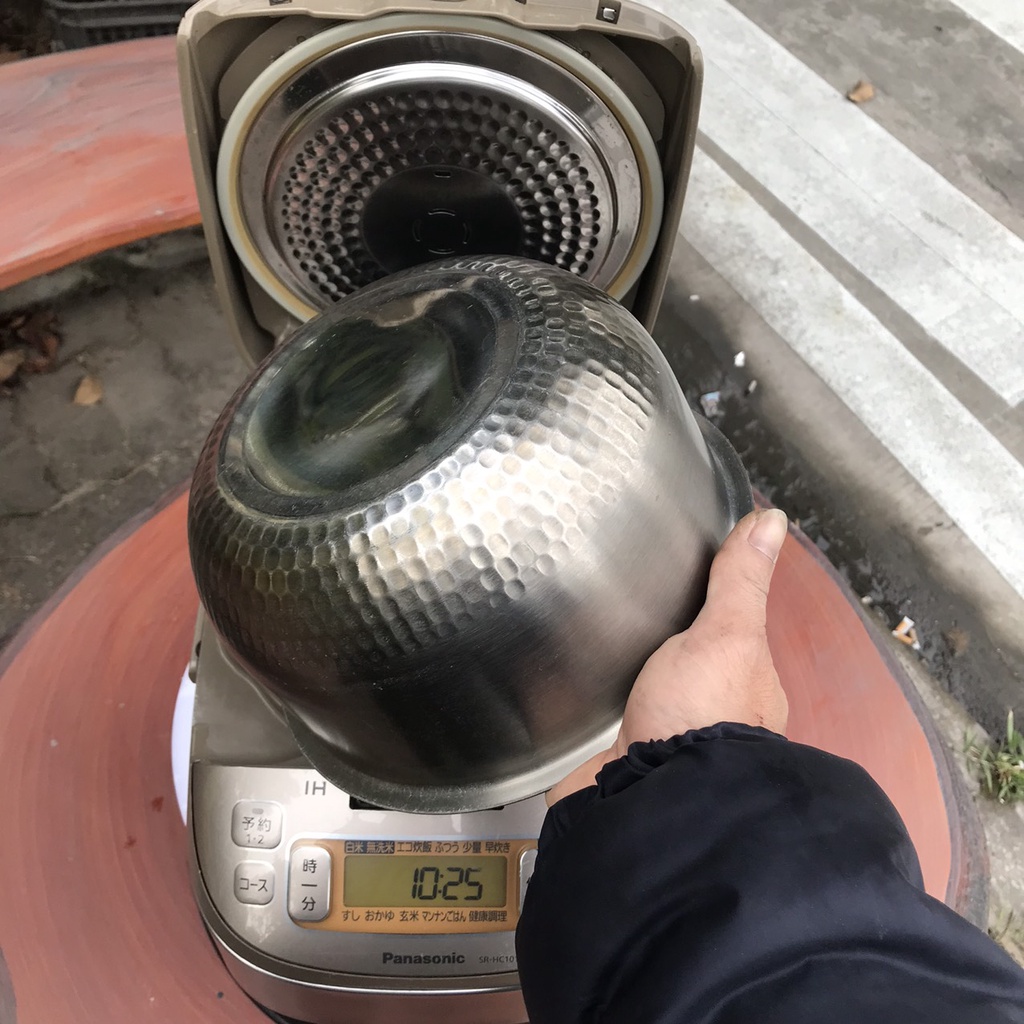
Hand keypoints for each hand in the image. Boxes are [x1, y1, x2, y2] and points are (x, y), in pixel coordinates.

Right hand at [548, 508, 789, 803]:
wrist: (650, 798)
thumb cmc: (700, 714)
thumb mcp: (727, 634)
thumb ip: (740, 582)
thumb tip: (772, 518)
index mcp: (746, 691)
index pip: (730, 640)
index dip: (709, 612)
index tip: (678, 582)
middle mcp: (711, 722)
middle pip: (686, 670)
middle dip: (661, 649)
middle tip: (619, 609)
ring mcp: (666, 748)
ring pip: (645, 700)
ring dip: (623, 682)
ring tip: (584, 644)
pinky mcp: (618, 767)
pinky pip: (602, 727)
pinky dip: (590, 711)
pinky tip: (563, 689)